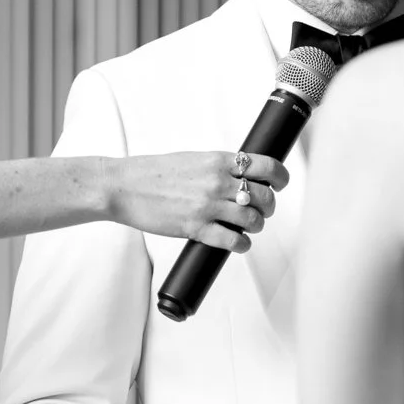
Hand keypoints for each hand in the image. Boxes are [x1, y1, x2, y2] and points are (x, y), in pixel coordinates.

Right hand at [108, 151, 287, 249]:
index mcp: (217, 160)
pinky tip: (238, 243)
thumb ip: (217, 167)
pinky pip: (233, 240)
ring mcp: (207, 206)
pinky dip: (242, 244)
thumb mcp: (192, 159)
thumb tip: (240, 175)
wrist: (123, 187)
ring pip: (252, 219)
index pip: (265, 166)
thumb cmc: (153, 173)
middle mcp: (216, 182)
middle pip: (263, 196)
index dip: (280, 178)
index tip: (279, 185)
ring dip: (256, 226)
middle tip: (262, 210)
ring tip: (248, 227)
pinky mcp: (196, 228)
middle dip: (268, 206)